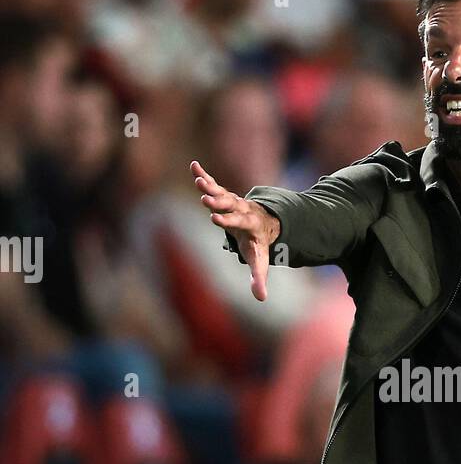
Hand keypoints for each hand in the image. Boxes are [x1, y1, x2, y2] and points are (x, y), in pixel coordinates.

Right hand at [190, 160, 279, 301]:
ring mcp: (233, 201)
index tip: (215, 219)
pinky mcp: (224, 195)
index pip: (238, 222)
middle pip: (229, 205)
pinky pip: (214, 184)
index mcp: (249, 225)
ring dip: (209, 186)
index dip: (227, 221)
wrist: (265, 224)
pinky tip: (193, 165)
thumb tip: (262, 298)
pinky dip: (204, 175)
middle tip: (205, 199)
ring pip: (221, 192)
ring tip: (198, 180)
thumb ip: (259, 278)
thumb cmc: (258, 244)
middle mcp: (241, 209)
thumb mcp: (260, 261)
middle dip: (217, 202)